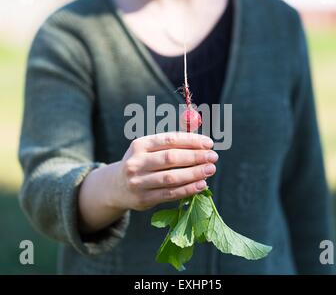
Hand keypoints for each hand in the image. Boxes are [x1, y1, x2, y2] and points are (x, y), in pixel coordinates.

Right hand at [79, 132, 217, 232]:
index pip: (169, 140)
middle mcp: (136, 162)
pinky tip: (201, 184)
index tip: (209, 143)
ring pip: (171, 177)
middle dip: (195, 157)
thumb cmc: (142, 163)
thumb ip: (171, 144)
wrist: (117, 186)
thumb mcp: (148, 149)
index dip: (191, 141)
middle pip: (170, 158)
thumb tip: (201, 141)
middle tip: (213, 157)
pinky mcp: (143, 199)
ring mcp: (138, 182)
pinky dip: (188, 189)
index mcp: (140, 145)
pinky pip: (170, 194)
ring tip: (210, 170)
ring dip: (194, 173)